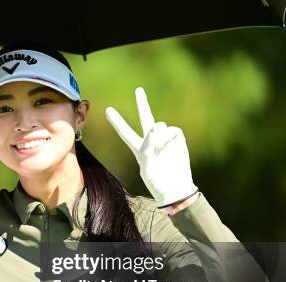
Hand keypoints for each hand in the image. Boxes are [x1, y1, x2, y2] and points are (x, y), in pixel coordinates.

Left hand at [105, 87, 197, 207]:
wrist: (175, 188)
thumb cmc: (157, 181)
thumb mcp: (146, 165)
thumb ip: (148, 145)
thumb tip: (156, 128)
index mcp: (139, 148)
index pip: (125, 132)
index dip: (117, 121)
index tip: (107, 109)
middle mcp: (151, 141)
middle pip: (145, 118)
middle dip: (142, 103)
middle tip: (138, 90)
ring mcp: (164, 139)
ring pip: (159, 126)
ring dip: (158, 135)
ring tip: (159, 148)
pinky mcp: (177, 139)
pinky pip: (173, 130)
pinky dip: (170, 136)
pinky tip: (171, 146)